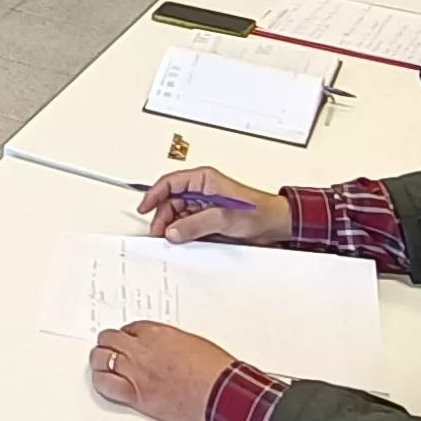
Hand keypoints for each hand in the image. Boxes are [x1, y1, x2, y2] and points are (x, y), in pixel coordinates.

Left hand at [88, 322, 235, 420]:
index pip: (130, 328)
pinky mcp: (136, 395)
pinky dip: (101, 381)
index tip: (128, 340)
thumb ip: (173, 343)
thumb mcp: (193, 343)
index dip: (127, 335)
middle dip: (109, 343)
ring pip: (101, 358)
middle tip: (109, 348)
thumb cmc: (215, 370)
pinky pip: (106, 385)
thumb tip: (167, 350)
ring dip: (100, 359)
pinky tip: (103, 381)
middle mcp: (142, 349)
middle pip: (110, 339)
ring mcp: (136, 372)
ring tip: (101, 362)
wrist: (220, 392)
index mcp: (157, 333)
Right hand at [136, 168, 289, 243]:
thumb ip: (196, 224)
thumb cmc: (258, 211)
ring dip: (173, 226)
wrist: (276, 224)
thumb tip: (173, 230)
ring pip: (178, 214)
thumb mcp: (224, 217)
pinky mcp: (208, 218)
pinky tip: (183, 240)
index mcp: (204, 179)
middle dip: (163, 216)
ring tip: (171, 238)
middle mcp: (203, 190)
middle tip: (159, 233)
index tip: (144, 208)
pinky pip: (188, 224)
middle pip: (171, 201)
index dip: (154, 195)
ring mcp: (205, 205)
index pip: (170, 183)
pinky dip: (183, 232)